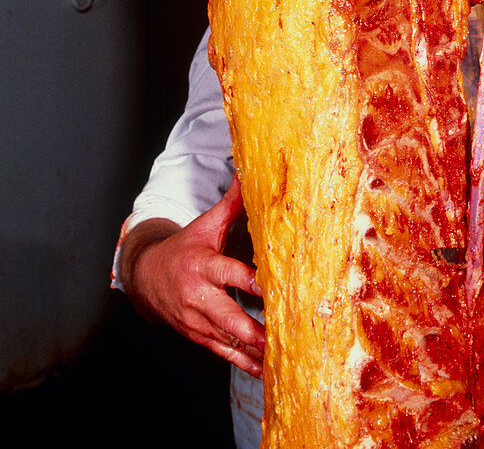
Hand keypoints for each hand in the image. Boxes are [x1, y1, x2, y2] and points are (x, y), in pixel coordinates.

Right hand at [120, 174, 264, 376]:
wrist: (146, 275)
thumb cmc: (185, 246)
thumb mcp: (206, 224)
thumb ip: (233, 202)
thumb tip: (249, 170)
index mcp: (202, 265)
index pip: (230, 274)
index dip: (252, 282)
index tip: (274, 288)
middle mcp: (198, 296)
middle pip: (228, 315)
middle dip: (252, 328)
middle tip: (279, 335)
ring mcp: (196, 320)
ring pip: (226, 339)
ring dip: (251, 351)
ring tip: (279, 358)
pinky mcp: (197, 336)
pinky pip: (222, 352)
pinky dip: (243, 363)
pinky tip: (265, 371)